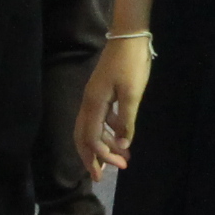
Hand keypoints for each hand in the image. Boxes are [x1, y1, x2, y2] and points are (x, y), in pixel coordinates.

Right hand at [76, 33, 153, 175]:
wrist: (129, 37)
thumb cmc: (131, 64)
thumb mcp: (132, 94)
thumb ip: (126, 121)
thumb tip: (123, 145)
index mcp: (94, 104)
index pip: (90, 137)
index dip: (101, 155)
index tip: (118, 166)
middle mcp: (88, 102)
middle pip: (82, 136)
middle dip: (91, 158)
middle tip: (100, 177)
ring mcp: (94, 97)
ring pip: (90, 129)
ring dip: (102, 146)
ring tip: (118, 160)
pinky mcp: (101, 93)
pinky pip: (98, 119)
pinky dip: (106, 132)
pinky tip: (120, 138)